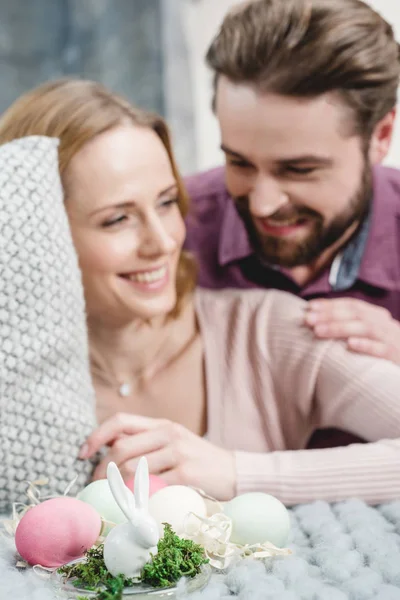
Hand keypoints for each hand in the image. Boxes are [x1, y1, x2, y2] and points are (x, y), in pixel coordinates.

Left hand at [80, 413, 235, 499]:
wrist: (235, 472)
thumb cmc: (198, 460)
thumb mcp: (173, 442)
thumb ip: (146, 441)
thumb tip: (108, 448)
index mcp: (162, 424)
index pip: (121, 421)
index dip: (97, 435)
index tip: (83, 453)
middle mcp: (168, 434)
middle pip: (121, 447)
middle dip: (101, 469)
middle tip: (95, 486)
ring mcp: (178, 453)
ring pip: (132, 469)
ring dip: (116, 487)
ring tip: (113, 498)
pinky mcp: (187, 473)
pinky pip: (152, 486)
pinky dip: (139, 498)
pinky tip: (136, 505)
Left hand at [304, 298, 399, 364]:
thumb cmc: (384, 354)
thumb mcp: (372, 336)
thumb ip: (352, 327)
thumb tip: (318, 323)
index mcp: (378, 317)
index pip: (352, 305)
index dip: (330, 304)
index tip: (309, 307)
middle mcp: (385, 324)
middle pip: (356, 314)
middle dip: (329, 315)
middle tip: (308, 320)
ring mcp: (393, 339)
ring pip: (366, 328)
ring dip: (340, 328)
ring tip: (318, 331)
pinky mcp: (397, 356)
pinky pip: (382, 349)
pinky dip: (366, 345)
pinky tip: (350, 344)